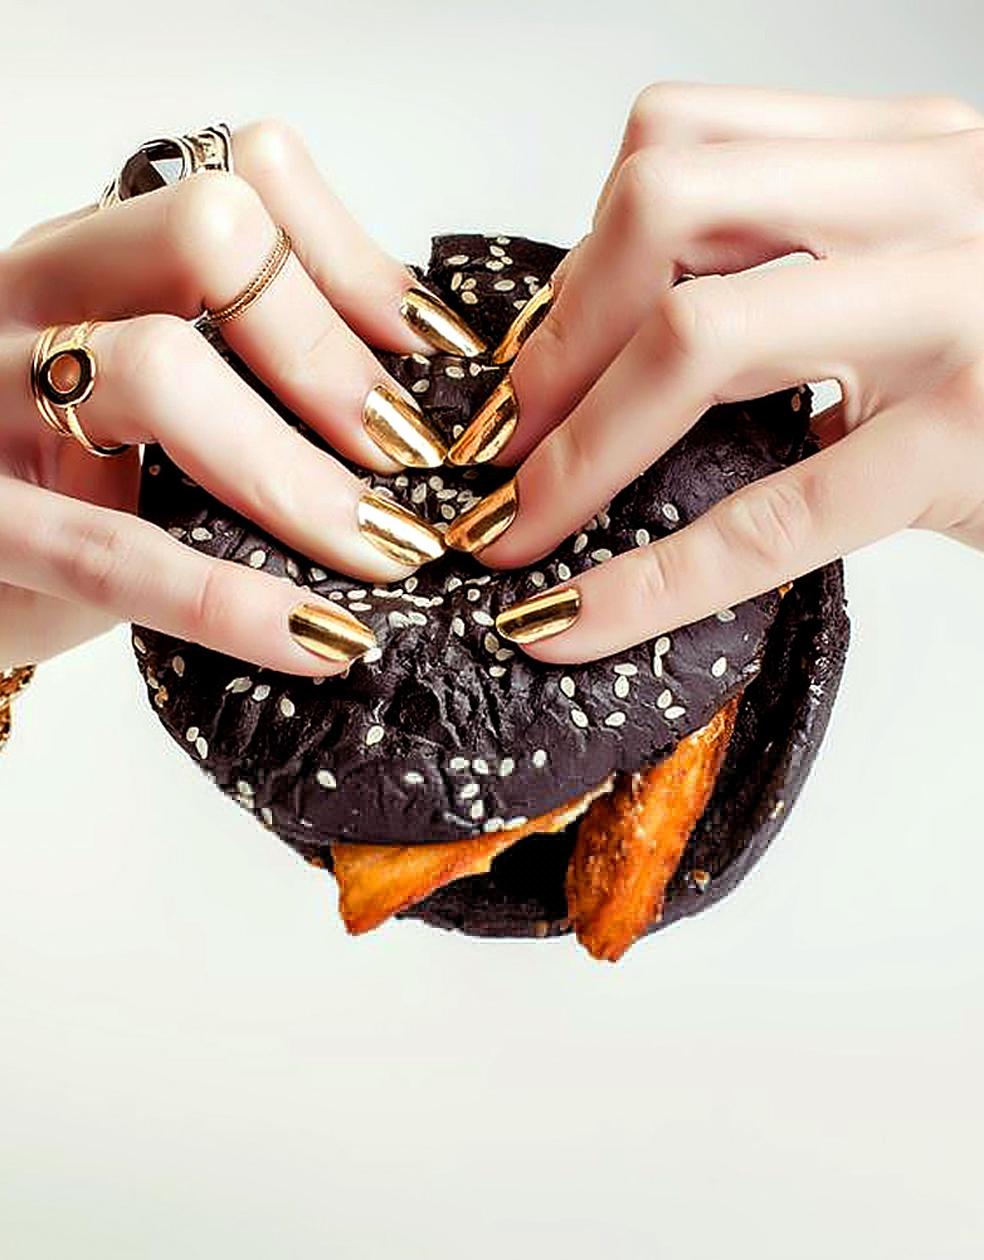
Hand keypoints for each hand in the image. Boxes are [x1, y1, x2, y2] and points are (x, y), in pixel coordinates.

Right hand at [0, 120, 479, 674]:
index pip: (246, 176)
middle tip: (409, 456)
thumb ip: (252, 367)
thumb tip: (421, 397)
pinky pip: (108, 552)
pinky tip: (317, 639)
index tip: (435, 356)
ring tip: (388, 550)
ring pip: (158, 372)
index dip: (357, 262)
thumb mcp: (158, 393)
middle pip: (204, 234)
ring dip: (299, 475)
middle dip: (331, 352)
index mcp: (106, 250)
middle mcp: (45, 289)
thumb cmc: (75, 476)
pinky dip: (228, 600)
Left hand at [457, 85, 983, 660]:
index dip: (573, 268)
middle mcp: (931, 195)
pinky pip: (771, 513)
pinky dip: (648, 580)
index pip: (677, 148)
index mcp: (902, 153)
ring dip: (576, 448)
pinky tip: (573, 622)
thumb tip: (625, 360)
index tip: (528, 371)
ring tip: (520, 532)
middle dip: (551, 346)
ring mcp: (958, 309)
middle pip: (662, 207)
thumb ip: (800, 279)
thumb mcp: (921, 279)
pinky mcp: (972, 437)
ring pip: (698, 333)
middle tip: (503, 452)